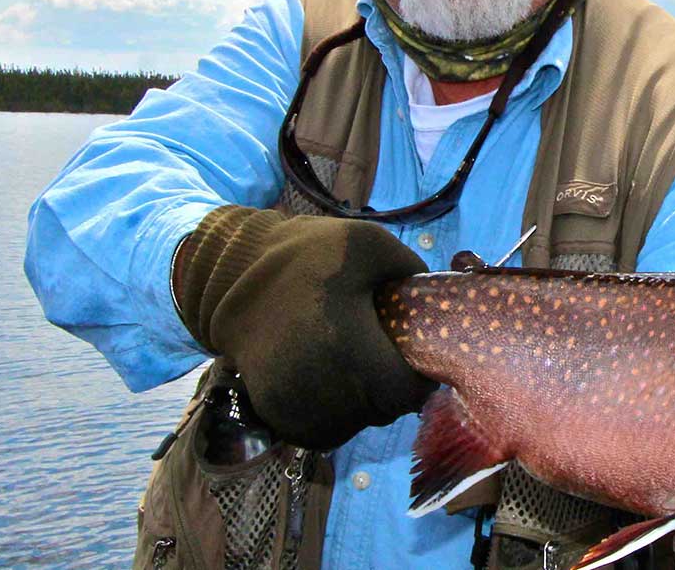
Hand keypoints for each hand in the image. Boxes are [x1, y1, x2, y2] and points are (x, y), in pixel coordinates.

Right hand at [173, 205, 436, 449]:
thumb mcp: (369, 243)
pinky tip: (328, 379)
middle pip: (382, 411)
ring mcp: (293, 407)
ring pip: (353, 426)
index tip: (410, 354)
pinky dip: (334, 414)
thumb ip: (413, 272)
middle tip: (379, 353)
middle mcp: (319, 387)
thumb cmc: (307, 257)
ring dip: (362, 404)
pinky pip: (323, 431)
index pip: (406, 393)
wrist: (232, 278)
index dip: (417, 377)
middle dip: (390, 387)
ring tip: (352, 364)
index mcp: (347, 346)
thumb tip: (442, 301)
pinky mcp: (275, 416)